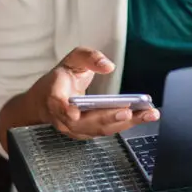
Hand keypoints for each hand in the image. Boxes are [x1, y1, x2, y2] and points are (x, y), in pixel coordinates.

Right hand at [26, 47, 159, 140]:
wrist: (44, 102)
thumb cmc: (60, 80)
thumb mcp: (72, 60)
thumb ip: (89, 57)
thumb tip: (107, 65)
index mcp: (54, 96)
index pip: (58, 105)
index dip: (66, 112)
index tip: (75, 114)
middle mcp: (63, 117)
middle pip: (84, 122)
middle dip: (107, 117)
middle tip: (128, 112)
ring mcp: (74, 129)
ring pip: (98, 129)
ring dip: (124, 123)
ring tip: (147, 114)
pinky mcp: (86, 134)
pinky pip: (106, 131)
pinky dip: (125, 125)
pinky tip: (143, 117)